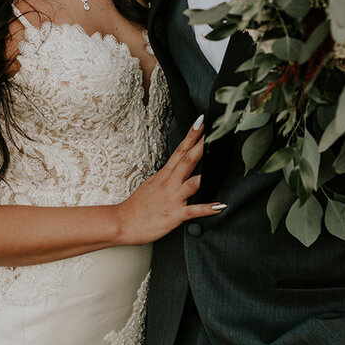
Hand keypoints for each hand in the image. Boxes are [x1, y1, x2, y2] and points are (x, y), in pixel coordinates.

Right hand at [114, 116, 225, 245]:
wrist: (122, 222)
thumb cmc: (136, 206)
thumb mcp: (151, 185)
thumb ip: (167, 177)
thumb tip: (177, 171)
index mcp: (164, 175)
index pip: (180, 150)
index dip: (192, 136)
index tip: (201, 122)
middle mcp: (170, 183)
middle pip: (188, 160)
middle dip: (202, 145)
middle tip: (216, 132)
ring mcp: (173, 198)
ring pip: (193, 183)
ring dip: (206, 174)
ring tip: (222, 165)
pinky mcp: (174, 215)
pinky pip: (193, 211)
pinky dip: (208, 208)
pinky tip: (220, 206)